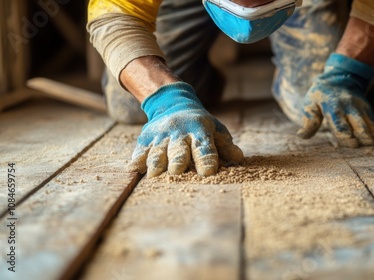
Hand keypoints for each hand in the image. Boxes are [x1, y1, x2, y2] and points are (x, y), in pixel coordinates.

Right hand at [129, 82, 243, 176]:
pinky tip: (134, 170)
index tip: (208, 171)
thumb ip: (226, 146)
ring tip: (154, 175)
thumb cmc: (201, 125)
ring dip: (156, 162)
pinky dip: (137, 160)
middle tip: (176, 171)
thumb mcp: (216, 130)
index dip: (207, 158)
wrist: (172, 103)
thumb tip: (239, 158)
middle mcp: (179, 132)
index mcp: (199, 130)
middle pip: (178, 149)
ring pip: (157, 151)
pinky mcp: (145, 139)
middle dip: (177, 159)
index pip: (204, 146)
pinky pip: (140, 150)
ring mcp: (160, 136)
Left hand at [297, 53, 373, 146]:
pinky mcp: (366, 107)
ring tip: (371, 145)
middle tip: (361, 147)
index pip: (341, 126)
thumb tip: (301, 135)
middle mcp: (348, 107)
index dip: (347, 138)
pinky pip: (373, 120)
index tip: (352, 145)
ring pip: (368, 123)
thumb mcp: (310, 104)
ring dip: (370, 136)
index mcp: (332, 108)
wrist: (339, 77)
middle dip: (362, 138)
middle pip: (358, 125)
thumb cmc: (321, 95)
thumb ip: (309, 121)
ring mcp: (359, 106)